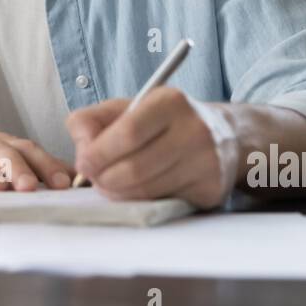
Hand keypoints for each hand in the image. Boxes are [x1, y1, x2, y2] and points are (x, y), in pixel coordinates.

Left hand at [66, 87, 238, 209]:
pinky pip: (163, 203)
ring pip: (147, 191)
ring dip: (119, 194)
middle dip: (104, 179)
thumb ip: (92, 121)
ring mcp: (206, 163)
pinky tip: (137, 191)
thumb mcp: (129, 107)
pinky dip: (141, 202)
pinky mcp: (211, 190)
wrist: (225, 136)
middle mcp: (193, 131)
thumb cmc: (165, 121)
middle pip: (135, 168)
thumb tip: (81, 152)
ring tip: (111, 185)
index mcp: (170, 103)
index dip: (99, 153)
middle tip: (95, 179)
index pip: (128, 133)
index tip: (83, 163)